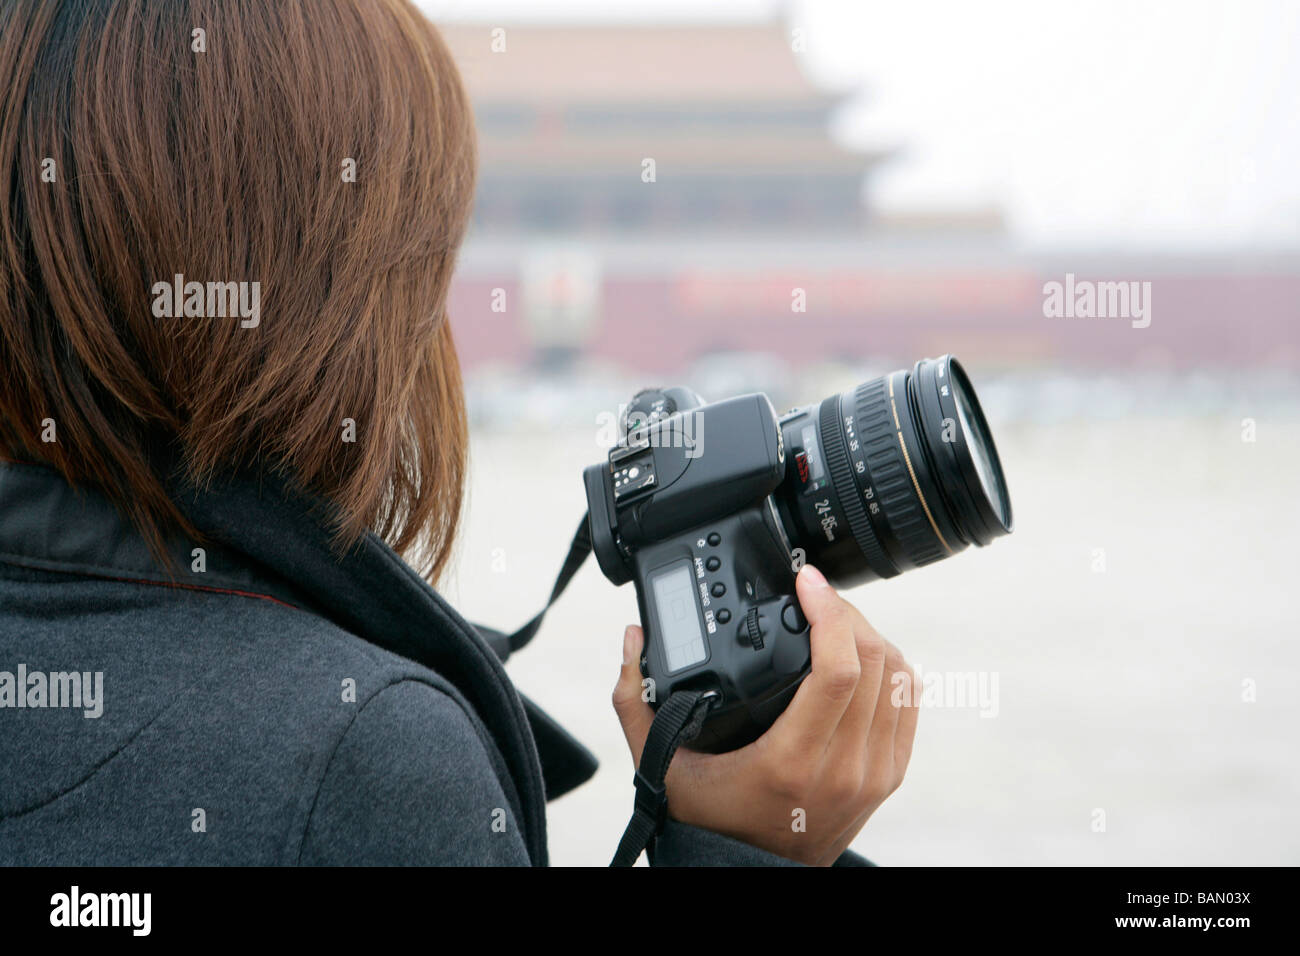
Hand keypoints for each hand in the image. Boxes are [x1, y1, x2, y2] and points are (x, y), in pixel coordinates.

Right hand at [612, 563, 918, 865]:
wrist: (752, 877)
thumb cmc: (711, 823)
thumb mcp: (660, 766)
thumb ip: (635, 701)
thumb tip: (633, 637)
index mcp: (792, 762)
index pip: (837, 670)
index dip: (829, 612)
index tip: (806, 581)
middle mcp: (844, 768)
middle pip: (874, 661)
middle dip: (846, 612)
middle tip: (814, 594)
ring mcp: (874, 773)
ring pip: (899, 675)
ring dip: (870, 635)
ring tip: (834, 619)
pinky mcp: (890, 775)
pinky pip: (909, 701)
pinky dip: (890, 666)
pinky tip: (860, 653)